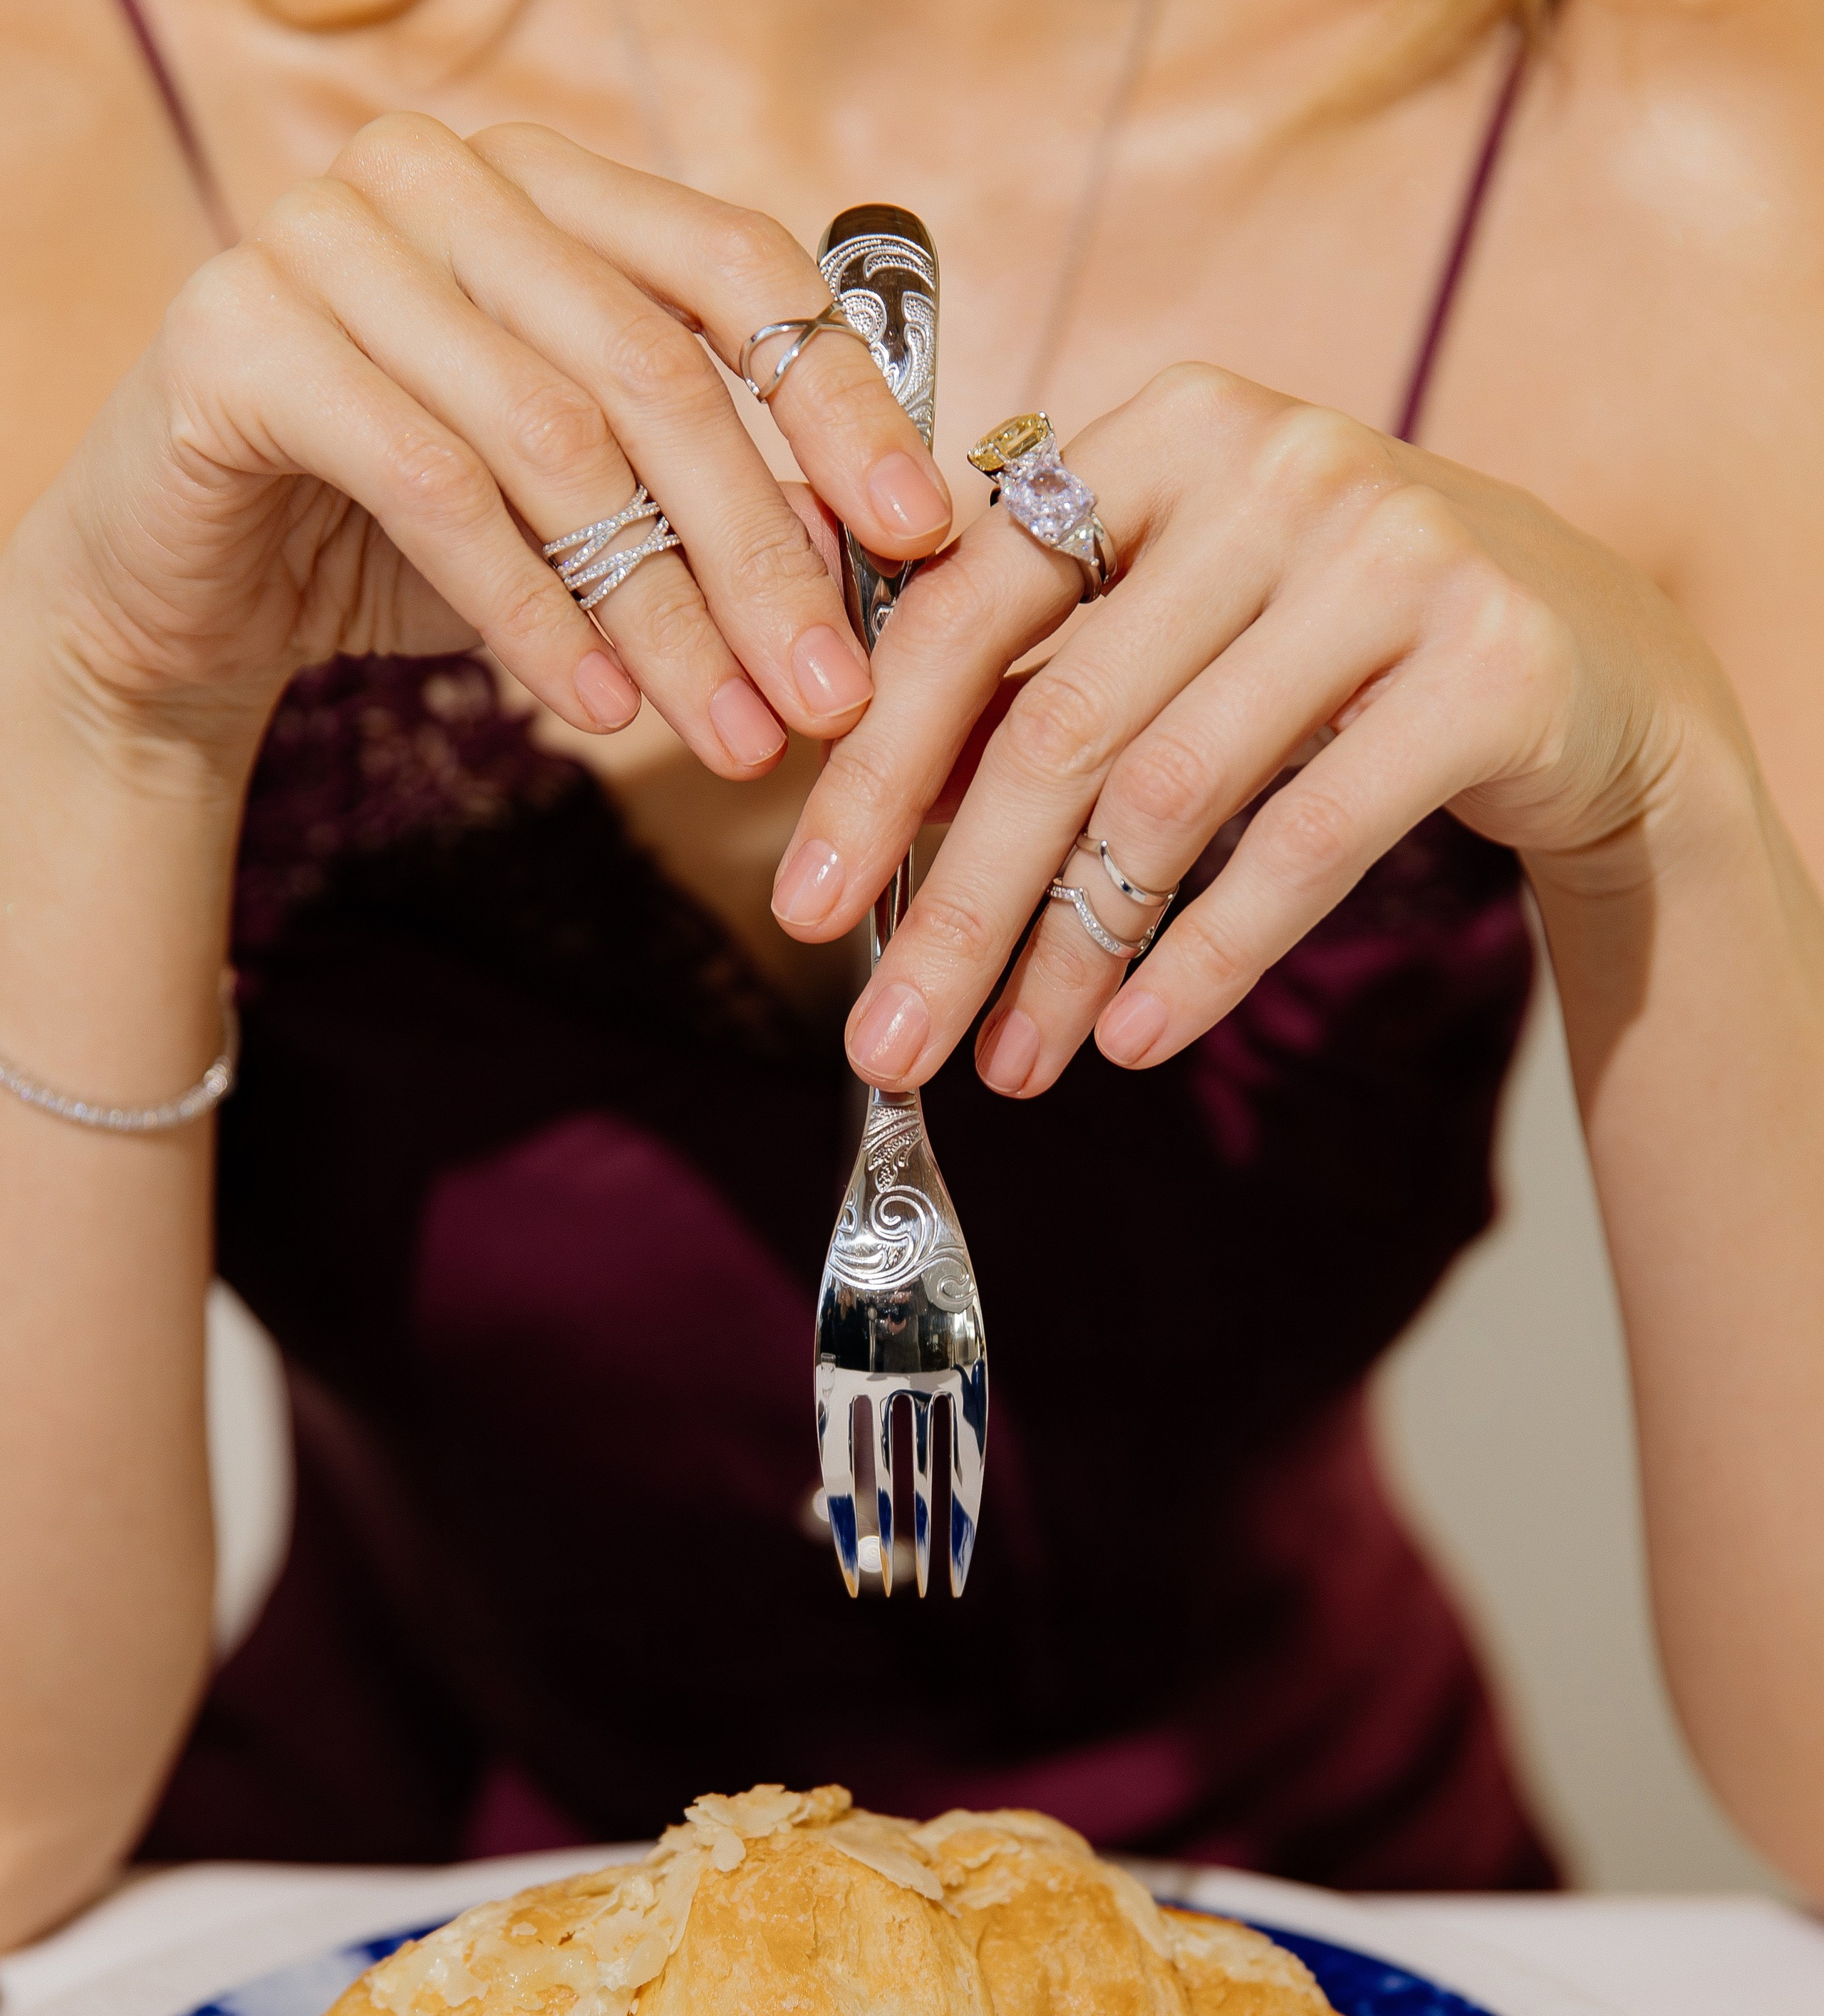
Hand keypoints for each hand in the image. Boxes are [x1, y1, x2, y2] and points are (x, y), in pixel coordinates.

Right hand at [9, 116, 950, 778]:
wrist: (188, 588)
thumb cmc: (403, 536)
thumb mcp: (583, 515)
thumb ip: (709, 506)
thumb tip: (876, 562)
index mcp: (548, 189)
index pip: (732, 263)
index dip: (838, 400)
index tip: (917, 536)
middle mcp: (442, 180)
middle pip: (653, 370)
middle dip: (759, 556)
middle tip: (830, 699)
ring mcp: (329, 238)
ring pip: (552, 438)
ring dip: (661, 610)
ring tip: (730, 736)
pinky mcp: (240, 334)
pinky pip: (428, 485)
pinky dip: (529, 613)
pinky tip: (598, 711)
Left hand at [770, 363, 1743, 1093]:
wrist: (1595, 662)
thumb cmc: (1348, 648)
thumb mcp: (1189, 624)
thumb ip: (1051, 675)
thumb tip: (878, 805)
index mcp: (1167, 432)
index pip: (968, 606)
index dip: (874, 770)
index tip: (803, 905)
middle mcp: (1276, 464)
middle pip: (1059, 726)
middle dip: (956, 908)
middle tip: (885, 1041)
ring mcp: (1391, 555)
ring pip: (1170, 798)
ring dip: (1069, 957)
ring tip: (1010, 1065)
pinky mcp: (1485, 664)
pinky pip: (1302, 843)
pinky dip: (1204, 959)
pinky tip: (1131, 1039)